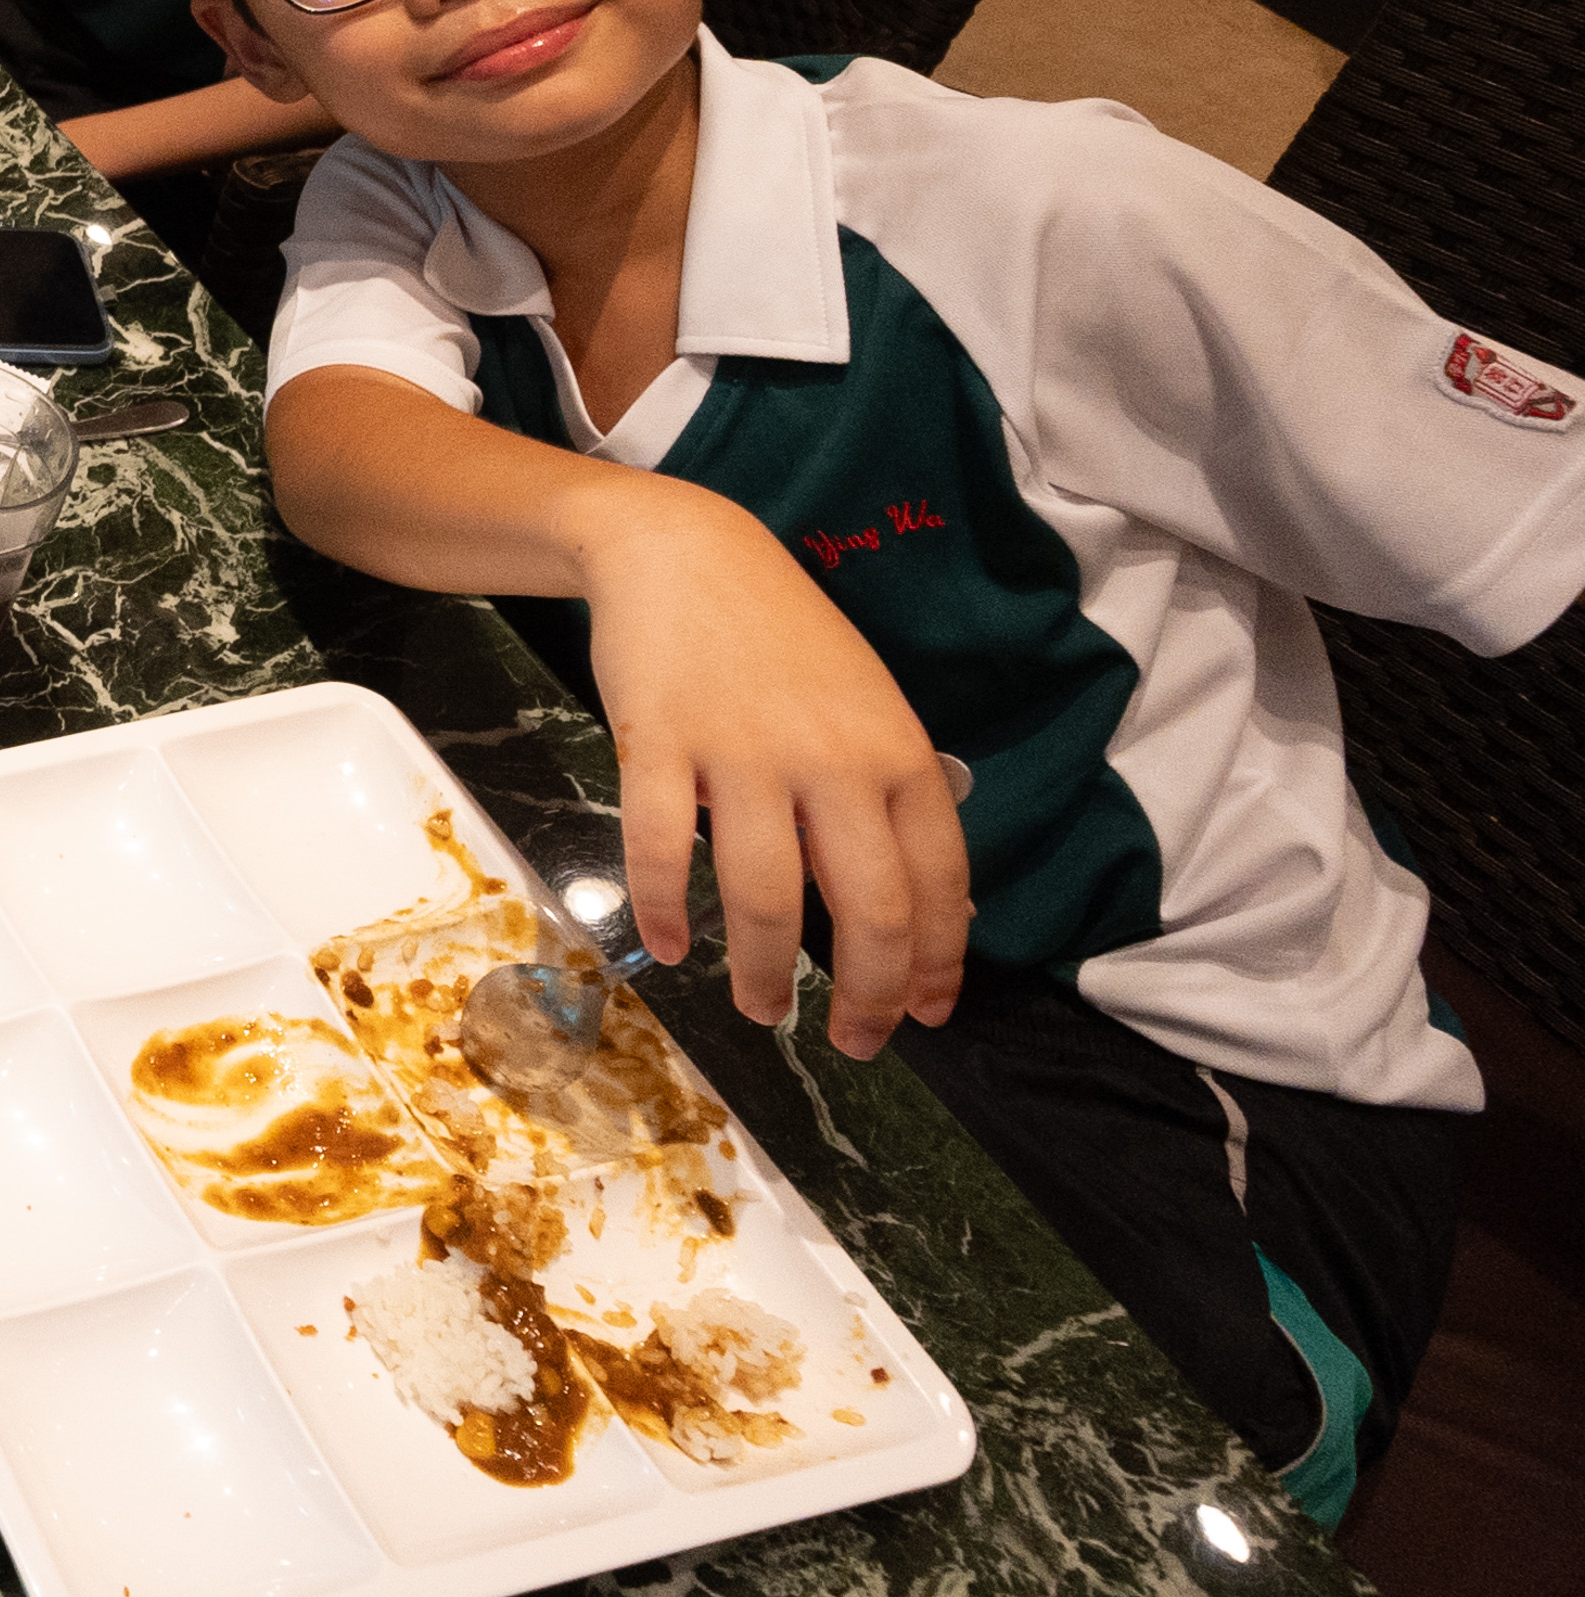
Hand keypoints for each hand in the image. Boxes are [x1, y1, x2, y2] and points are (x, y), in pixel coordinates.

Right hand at [583, 492, 975, 1059]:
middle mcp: (832, 761)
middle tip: (854, 1044)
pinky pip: (661, 849)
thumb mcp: (866, 708)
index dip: (933, 966)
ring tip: (763, 1010)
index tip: (922, 1017)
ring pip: (766, 898)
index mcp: (898, 754)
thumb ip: (889, 799)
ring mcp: (742, 753)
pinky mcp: (659, 744)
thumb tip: (916, 913)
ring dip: (767, 974)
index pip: (937, 885)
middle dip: (865, 998)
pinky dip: (666, 912)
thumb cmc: (783, 639)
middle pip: (864, 911)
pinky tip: (670, 949)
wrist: (683, 552)